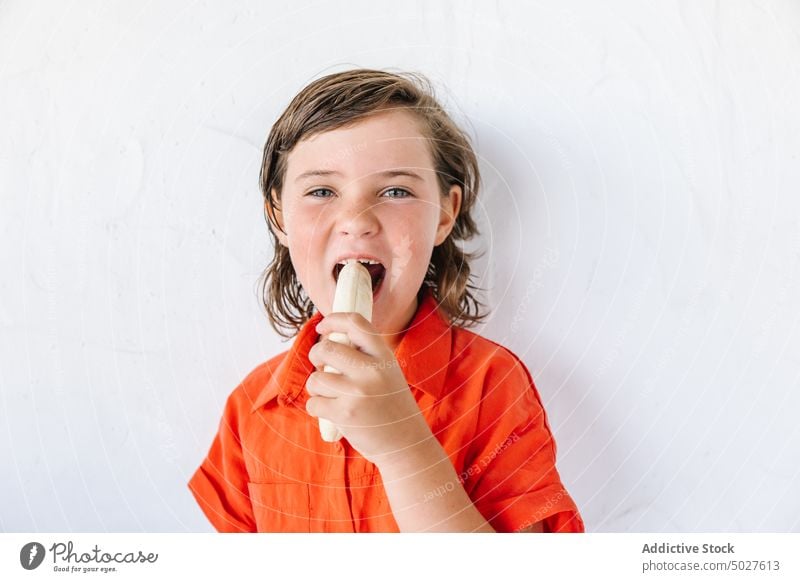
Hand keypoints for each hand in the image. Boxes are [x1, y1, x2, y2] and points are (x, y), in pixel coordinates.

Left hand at [306, 312, 434, 466]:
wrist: (406, 444)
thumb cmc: (392, 406)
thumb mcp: (388, 373)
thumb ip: (365, 356)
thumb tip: (329, 339)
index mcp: (384, 356)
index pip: (356, 323)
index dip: (333, 320)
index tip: (323, 327)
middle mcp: (372, 370)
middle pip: (326, 349)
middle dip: (316, 356)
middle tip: (321, 365)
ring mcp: (358, 392)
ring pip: (316, 379)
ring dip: (317, 388)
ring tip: (333, 396)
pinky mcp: (345, 414)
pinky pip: (313, 403)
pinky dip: (318, 408)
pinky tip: (333, 412)